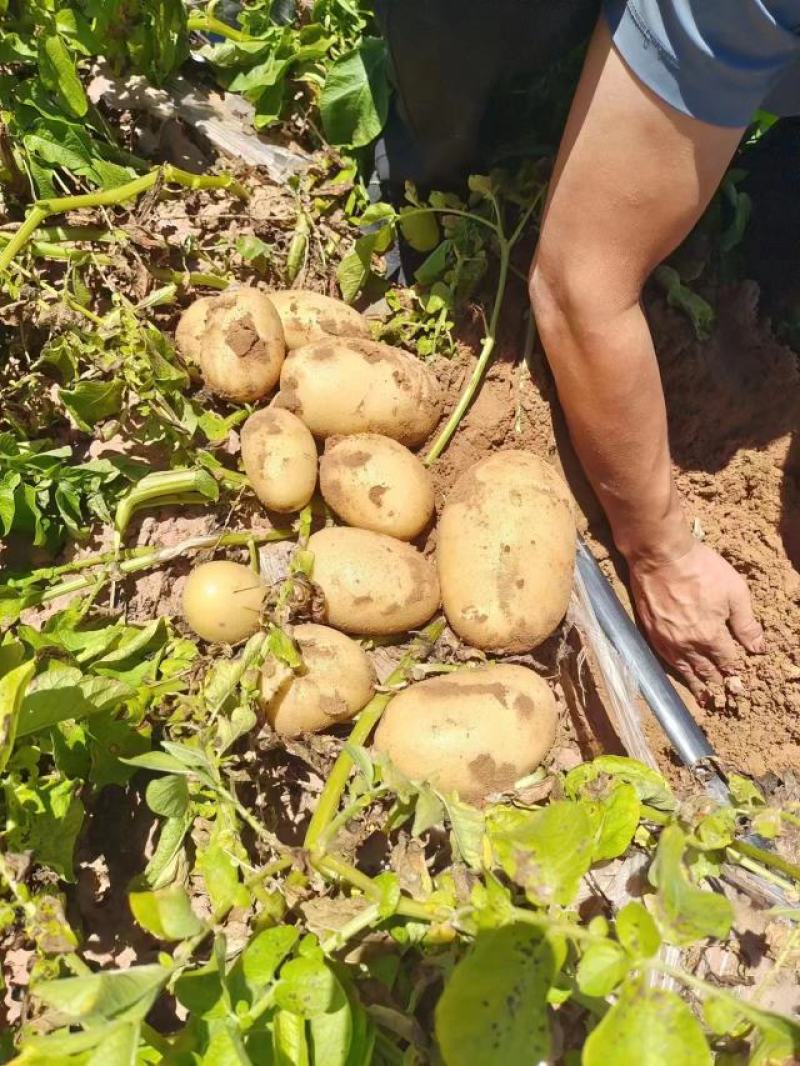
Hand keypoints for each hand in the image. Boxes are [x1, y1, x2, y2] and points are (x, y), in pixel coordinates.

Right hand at [627, 541, 765, 698]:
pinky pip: (666, 659)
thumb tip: (757, 648)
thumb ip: (746, 624)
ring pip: (684, 669)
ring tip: (703, 696)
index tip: (739, 676)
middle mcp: (688, 645)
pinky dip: (675, 671)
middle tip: (723, 692)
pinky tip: (679, 673)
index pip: (727, 661)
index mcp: (711, 636)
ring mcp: (667, 640)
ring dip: (695, 683)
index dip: (735, 669)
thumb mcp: (734, 591)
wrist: (660, 556)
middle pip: (706, 669)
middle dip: (717, 680)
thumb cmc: (701, 569)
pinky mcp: (651, 632)